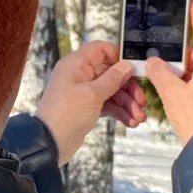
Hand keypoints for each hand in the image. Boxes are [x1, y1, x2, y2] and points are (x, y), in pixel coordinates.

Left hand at [37, 41, 147, 165]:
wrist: (50, 143)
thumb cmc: (66, 114)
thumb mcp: (93, 94)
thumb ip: (112, 78)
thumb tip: (126, 65)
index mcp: (76, 64)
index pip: (101, 50)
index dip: (119, 58)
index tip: (134, 69)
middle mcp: (80, 75)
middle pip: (111, 73)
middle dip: (128, 88)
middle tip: (141, 101)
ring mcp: (83, 92)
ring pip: (112, 91)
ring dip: (127, 104)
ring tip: (139, 118)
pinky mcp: (87, 107)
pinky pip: (108, 104)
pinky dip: (119, 112)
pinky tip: (130, 121)